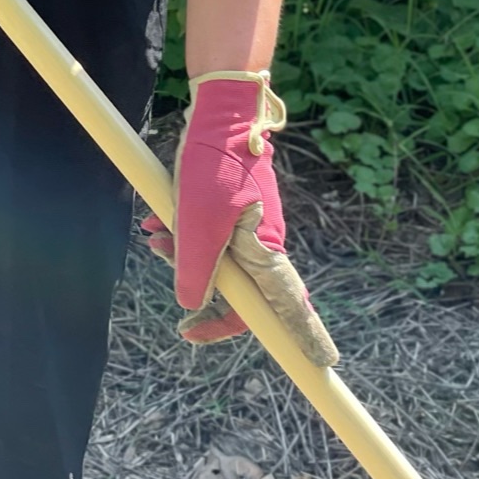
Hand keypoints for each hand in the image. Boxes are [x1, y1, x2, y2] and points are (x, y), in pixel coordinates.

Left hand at [142, 71, 337, 365]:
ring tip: (155, 236)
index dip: (305, 337)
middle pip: (240, 290)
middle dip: (200, 290)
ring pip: (218, 260)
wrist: (220, 115)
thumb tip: (191, 304)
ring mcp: (250, 225)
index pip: (290, 309)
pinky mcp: (235, 208)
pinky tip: (158, 219)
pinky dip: (185, 232)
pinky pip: (210, 235)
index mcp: (265, 254)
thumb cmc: (214, 168)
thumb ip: (195, 270)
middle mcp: (264, 243)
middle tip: (169, 280)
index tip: (323, 364)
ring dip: (184, 254)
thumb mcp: (197, 225)